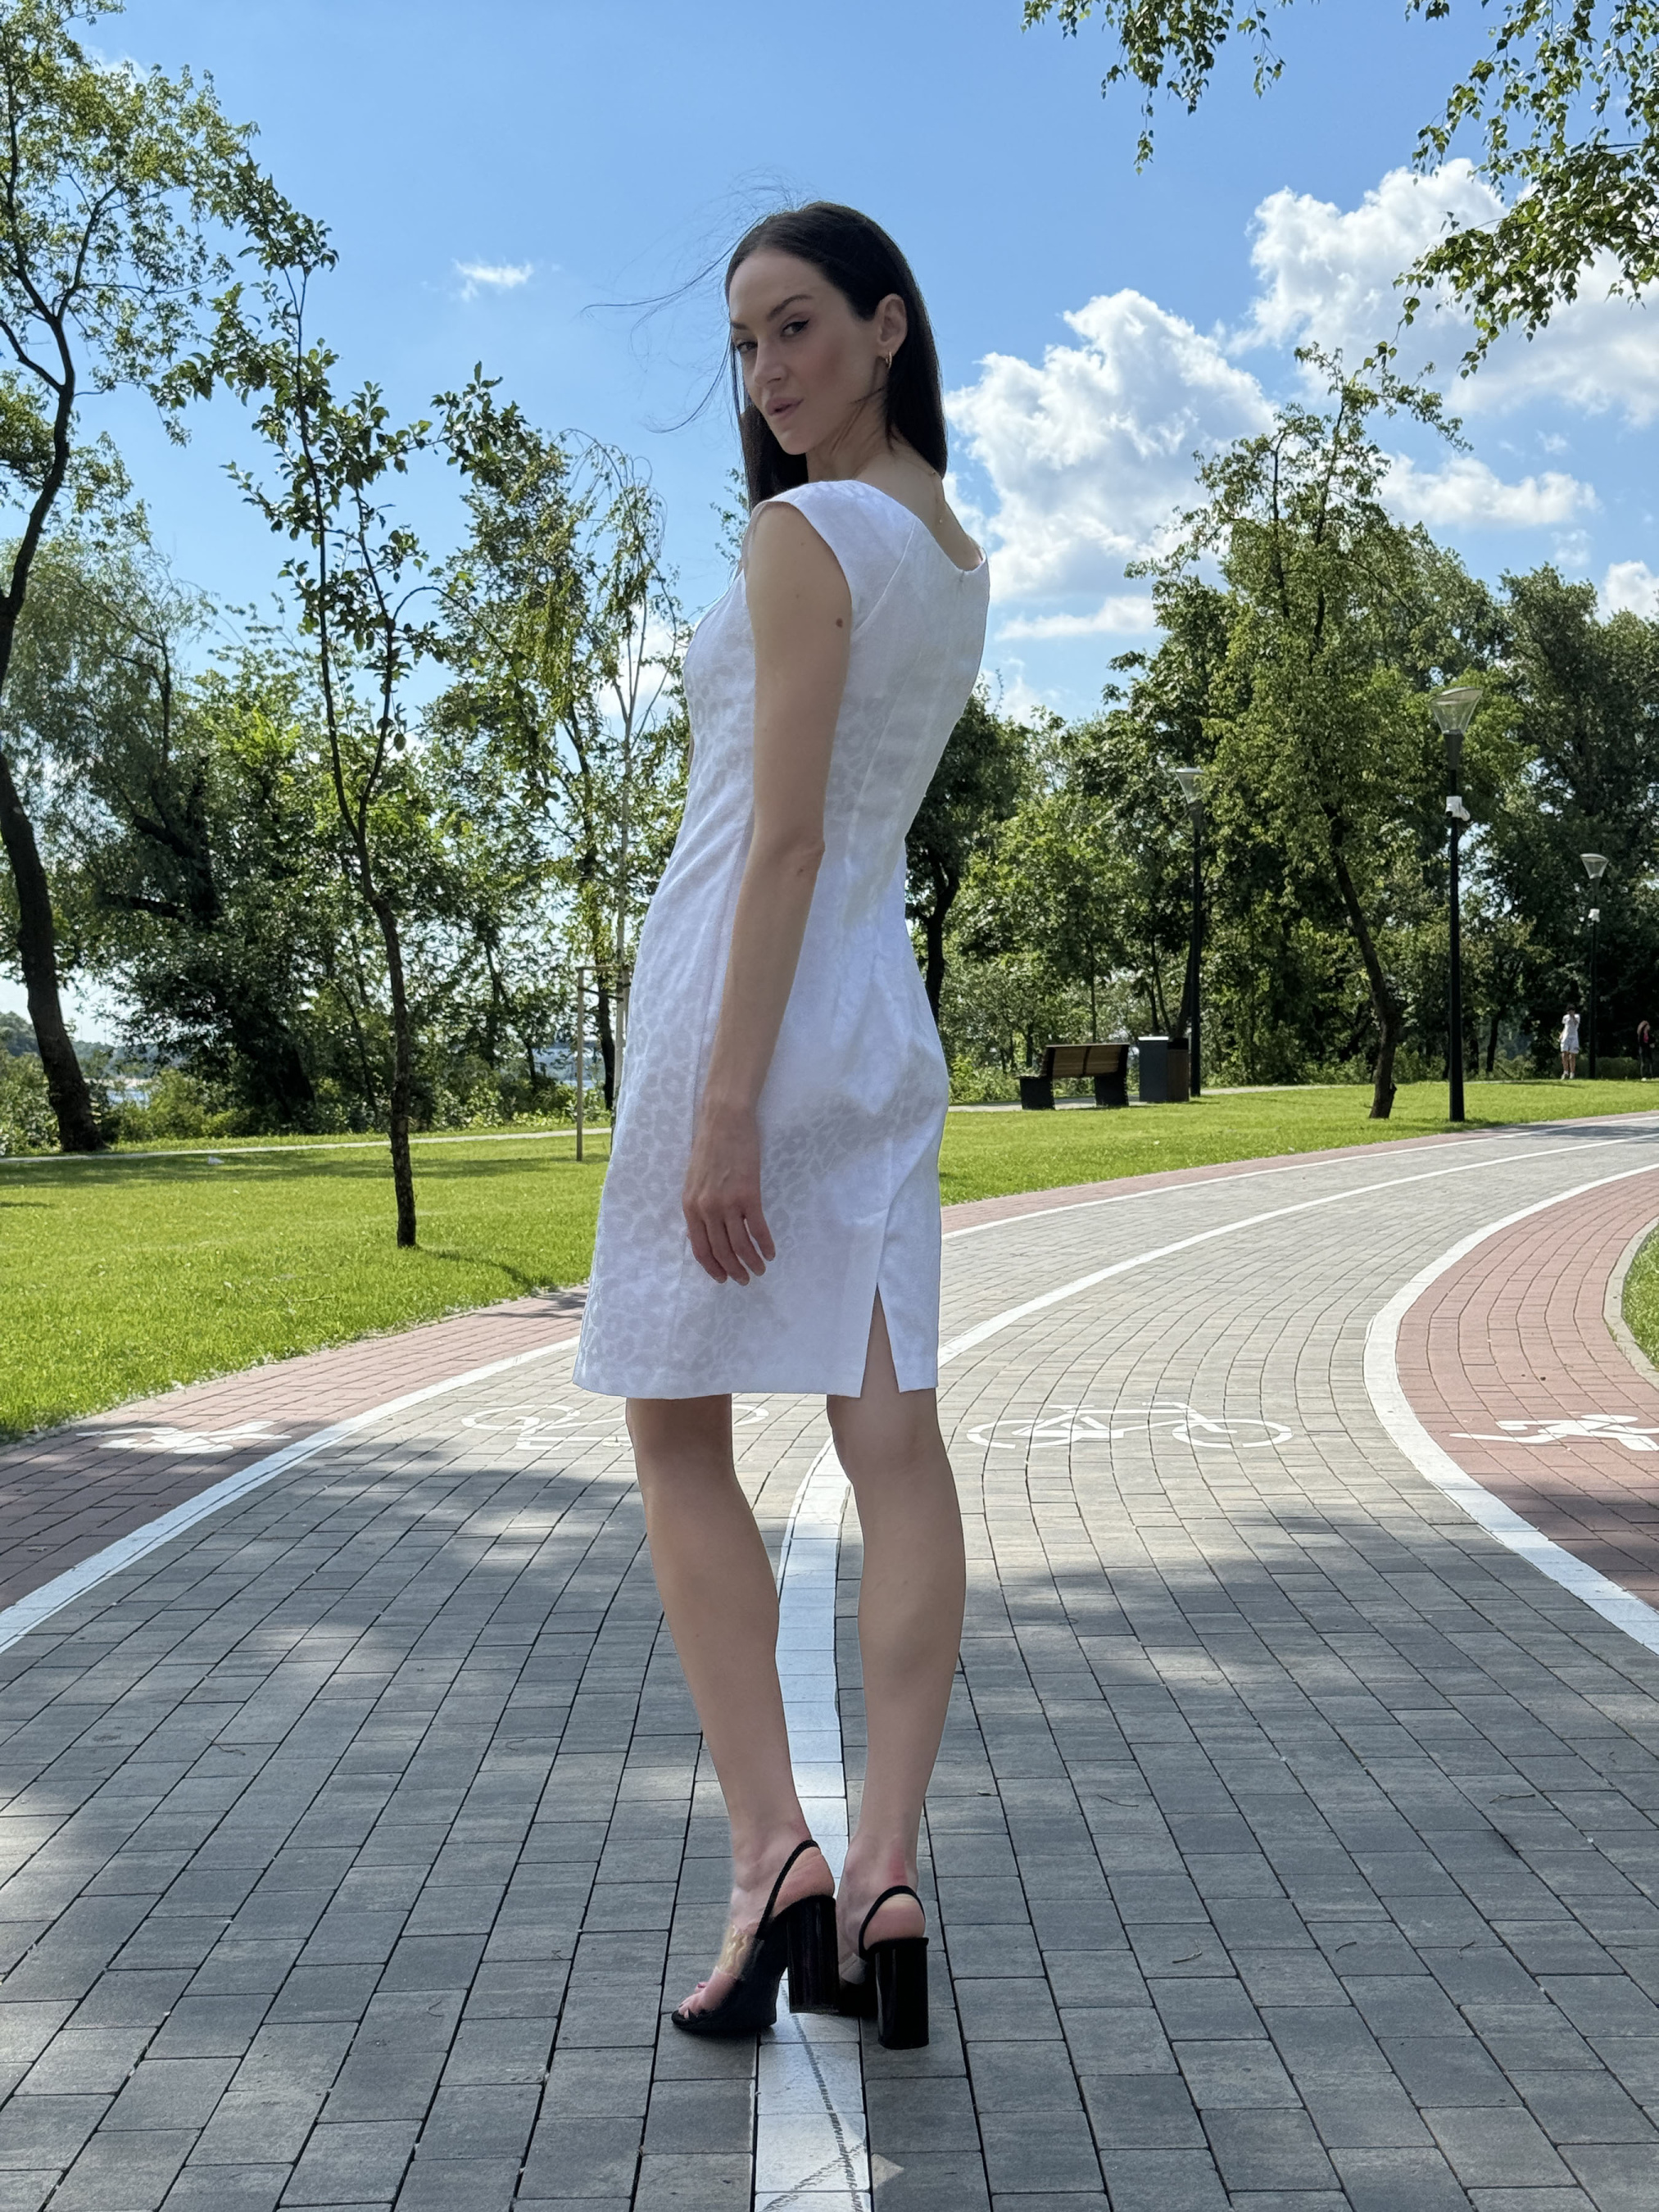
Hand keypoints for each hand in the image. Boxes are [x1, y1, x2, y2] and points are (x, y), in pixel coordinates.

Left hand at [682, 1101, 775, 1284]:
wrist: (724, 1121)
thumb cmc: (710, 1147)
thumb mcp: (694, 1181)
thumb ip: (698, 1207)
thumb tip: (704, 1232)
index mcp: (690, 1206)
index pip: (700, 1248)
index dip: (713, 1268)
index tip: (723, 1278)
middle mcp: (706, 1209)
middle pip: (721, 1251)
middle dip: (734, 1270)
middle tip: (745, 1280)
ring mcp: (727, 1203)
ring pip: (740, 1245)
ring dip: (752, 1262)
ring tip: (760, 1270)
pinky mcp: (748, 1194)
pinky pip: (758, 1229)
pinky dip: (766, 1245)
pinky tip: (771, 1252)